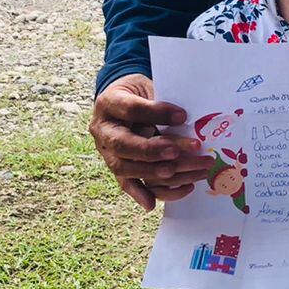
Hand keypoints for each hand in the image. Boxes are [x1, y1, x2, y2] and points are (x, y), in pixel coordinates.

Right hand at [89, 73, 208, 212]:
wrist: (124, 102)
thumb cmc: (141, 93)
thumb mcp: (148, 88)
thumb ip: (161, 102)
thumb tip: (184, 120)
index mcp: (109, 103)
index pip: (130, 109)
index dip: (156, 113)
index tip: (182, 116)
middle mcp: (103, 130)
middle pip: (122, 145)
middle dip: (151, 151)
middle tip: (176, 152)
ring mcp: (107, 152)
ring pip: (126, 169)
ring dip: (156, 173)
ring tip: (185, 171)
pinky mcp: (118, 168)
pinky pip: (128, 185)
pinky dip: (143, 194)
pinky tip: (158, 200)